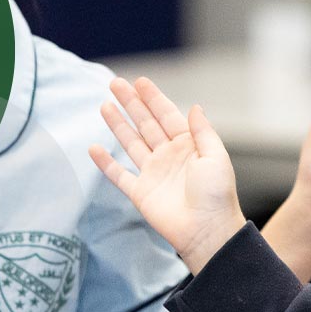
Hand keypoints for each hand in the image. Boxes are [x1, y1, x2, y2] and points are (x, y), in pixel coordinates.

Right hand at [89, 77, 245, 274]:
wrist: (207, 230)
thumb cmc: (216, 194)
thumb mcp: (215, 156)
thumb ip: (202, 131)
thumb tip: (195, 106)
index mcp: (188, 145)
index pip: (167, 115)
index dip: (153, 98)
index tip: (140, 81)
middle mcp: (168, 155)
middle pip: (145, 124)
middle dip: (131, 104)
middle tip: (115, 83)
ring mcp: (153, 173)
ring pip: (131, 143)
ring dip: (118, 125)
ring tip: (105, 105)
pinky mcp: (140, 192)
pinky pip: (119, 174)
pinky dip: (105, 163)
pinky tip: (94, 148)